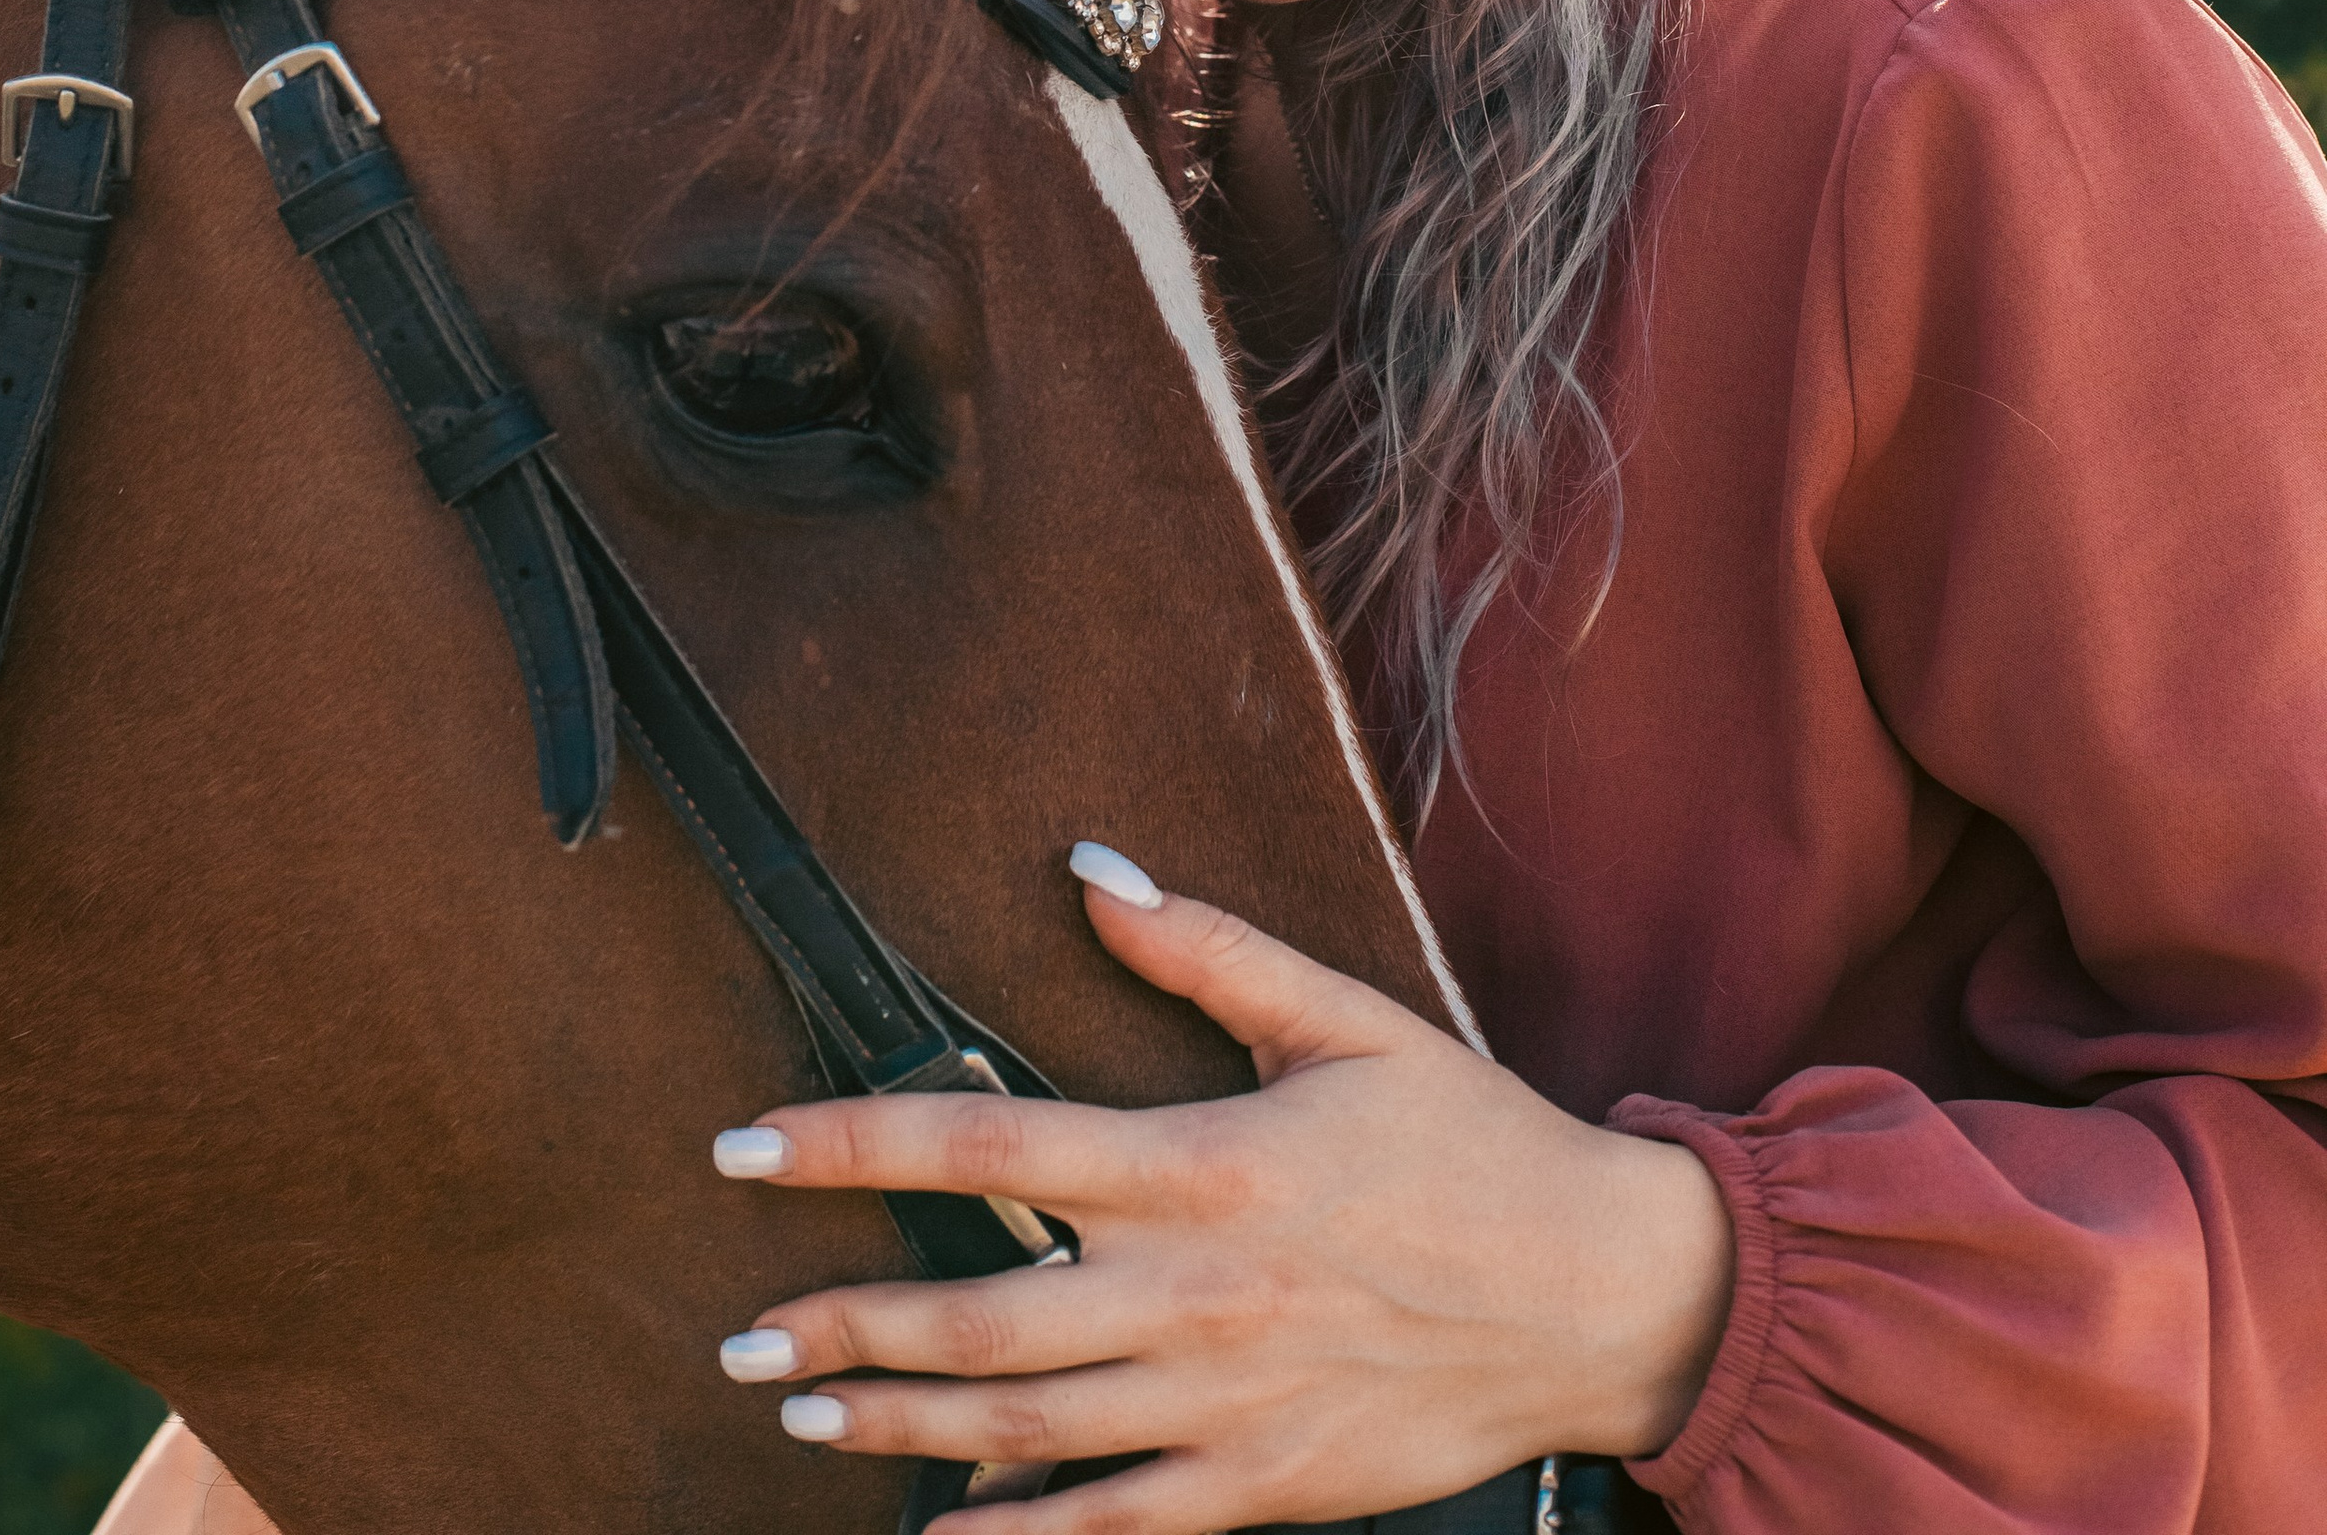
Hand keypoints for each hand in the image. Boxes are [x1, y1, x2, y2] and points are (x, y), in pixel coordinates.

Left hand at [709, 847, 1733, 1530]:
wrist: (1596, 1296)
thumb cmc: (1470, 1144)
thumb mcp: (1345, 1018)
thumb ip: (1206, 948)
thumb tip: (1089, 869)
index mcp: (1201, 1164)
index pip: (984, 1151)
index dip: (852, 1146)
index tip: (748, 1146)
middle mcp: (1190, 1294)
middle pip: (973, 1317)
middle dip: (839, 1325)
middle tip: (740, 1334)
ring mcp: (1220, 1407)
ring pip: (1020, 1428)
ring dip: (896, 1424)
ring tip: (803, 1411)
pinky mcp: (1259, 1489)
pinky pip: (1113, 1527)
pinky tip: (944, 1534)